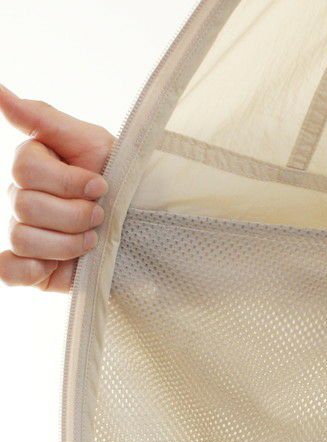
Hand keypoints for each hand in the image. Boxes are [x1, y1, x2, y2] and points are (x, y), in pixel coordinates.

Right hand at [0, 84, 113, 290]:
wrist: (146, 223)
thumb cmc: (120, 178)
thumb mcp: (91, 141)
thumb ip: (43, 117)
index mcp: (31, 168)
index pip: (26, 170)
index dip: (68, 182)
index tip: (101, 185)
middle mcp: (22, 200)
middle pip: (26, 206)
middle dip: (74, 214)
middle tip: (100, 216)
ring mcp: (26, 234)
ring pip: (23, 238)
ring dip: (67, 242)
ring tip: (93, 240)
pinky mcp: (35, 268)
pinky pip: (10, 271)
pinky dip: (27, 269)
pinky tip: (49, 267)